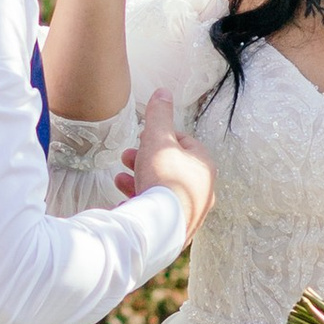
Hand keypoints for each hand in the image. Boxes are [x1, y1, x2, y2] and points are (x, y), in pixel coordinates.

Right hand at [119, 85, 213, 236]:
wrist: (160, 226)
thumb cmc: (162, 178)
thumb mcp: (157, 138)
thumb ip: (159, 115)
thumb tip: (163, 92)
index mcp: (204, 166)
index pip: (185, 143)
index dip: (162, 136)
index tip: (143, 136)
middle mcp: (203, 190)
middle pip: (172, 168)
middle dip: (145, 160)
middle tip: (126, 157)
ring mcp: (191, 212)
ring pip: (163, 191)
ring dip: (140, 182)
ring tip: (119, 180)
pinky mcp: (177, 230)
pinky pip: (158, 212)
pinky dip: (142, 205)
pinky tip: (125, 204)